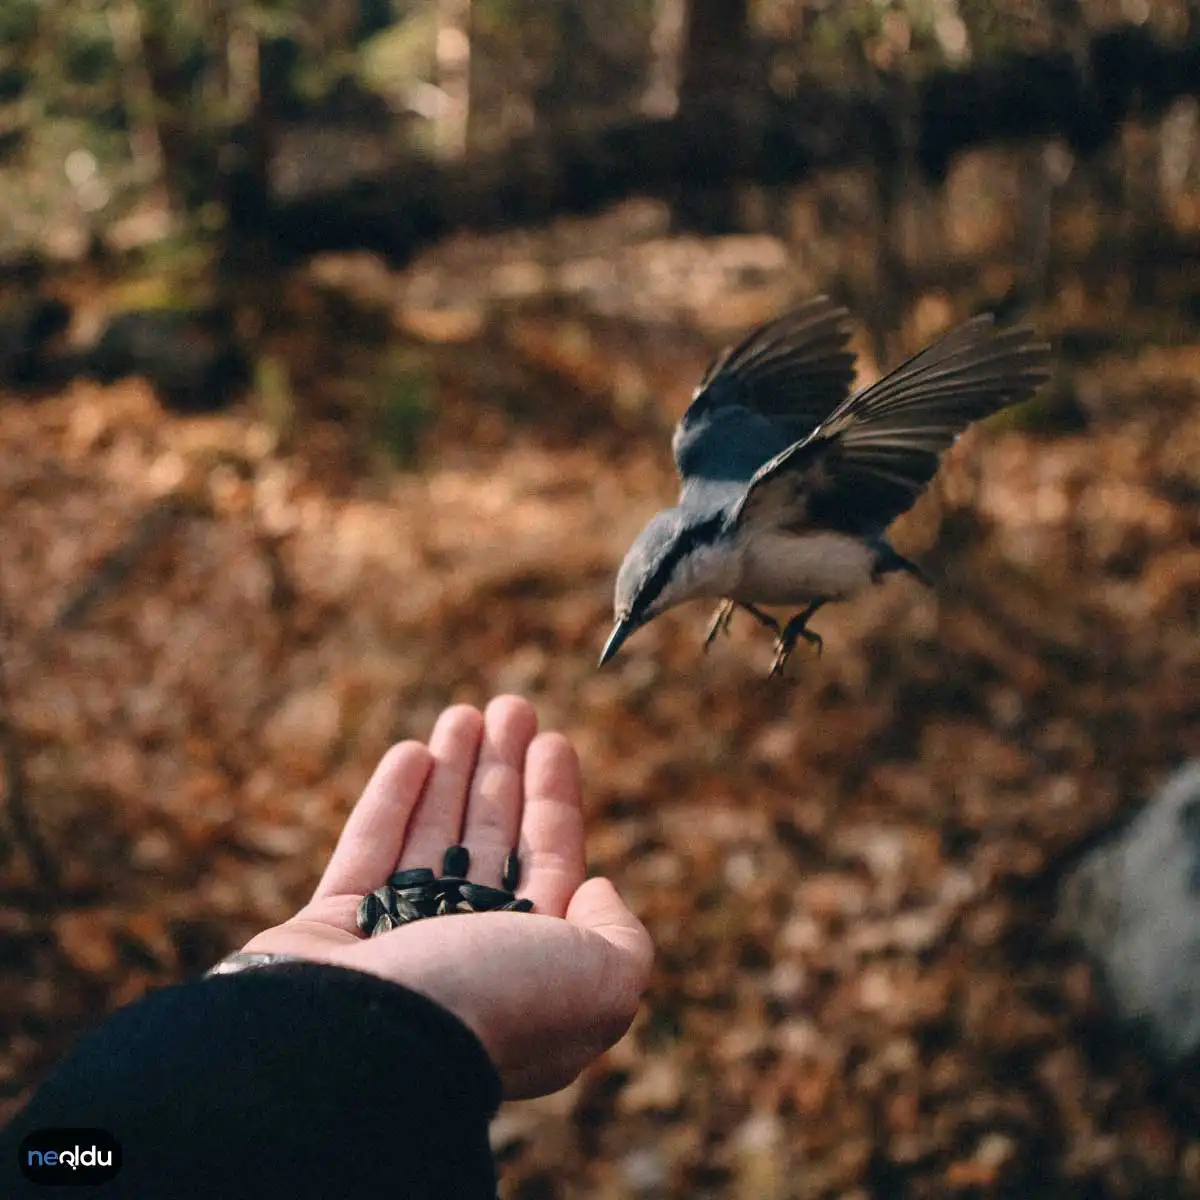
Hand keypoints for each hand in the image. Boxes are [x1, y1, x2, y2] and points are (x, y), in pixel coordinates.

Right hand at [240, 695, 652, 1098]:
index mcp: (527, 970)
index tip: (553, 741)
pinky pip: (366, 852)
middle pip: (489, 842)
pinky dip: (391, 801)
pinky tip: (413, 752)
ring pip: (429, 839)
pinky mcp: (326, 932)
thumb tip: (596, 890)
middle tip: (511, 705)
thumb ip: (620, 936)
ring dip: (452, 771)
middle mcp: (462, 957)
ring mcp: (392, 945)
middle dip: (503, 772)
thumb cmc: (490, 1005)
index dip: (553, 800)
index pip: (549, 865)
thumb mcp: (600, 980)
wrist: (360, 1046)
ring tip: (465, 711)